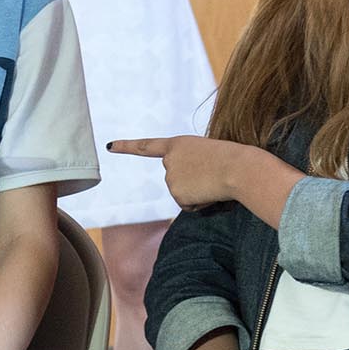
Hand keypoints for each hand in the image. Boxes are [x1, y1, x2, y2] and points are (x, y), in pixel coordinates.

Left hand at [107, 135, 251, 207]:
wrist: (239, 168)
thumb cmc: (234, 160)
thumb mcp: (210, 155)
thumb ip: (195, 168)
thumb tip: (191, 193)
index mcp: (177, 144)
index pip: (147, 146)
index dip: (127, 147)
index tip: (110, 146)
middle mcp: (169, 160)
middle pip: (176, 179)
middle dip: (193, 182)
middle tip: (213, 174)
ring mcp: (170, 177)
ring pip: (183, 194)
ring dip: (199, 193)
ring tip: (214, 181)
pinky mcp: (176, 194)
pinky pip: (188, 206)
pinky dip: (200, 203)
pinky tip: (210, 192)